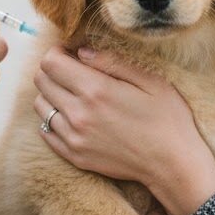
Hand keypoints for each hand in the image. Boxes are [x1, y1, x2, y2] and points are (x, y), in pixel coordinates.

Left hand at [33, 46, 214, 214]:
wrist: (172, 164)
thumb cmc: (167, 118)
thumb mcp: (150, 80)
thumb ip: (113, 62)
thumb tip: (82, 51)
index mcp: (96, 90)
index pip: (51, 63)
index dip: (58, 52)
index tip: (72, 52)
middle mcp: (78, 114)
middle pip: (41, 81)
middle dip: (54, 70)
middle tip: (74, 70)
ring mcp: (74, 138)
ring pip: (41, 106)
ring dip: (52, 94)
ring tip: (75, 93)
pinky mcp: (75, 156)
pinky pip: (46, 132)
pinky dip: (54, 119)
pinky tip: (75, 115)